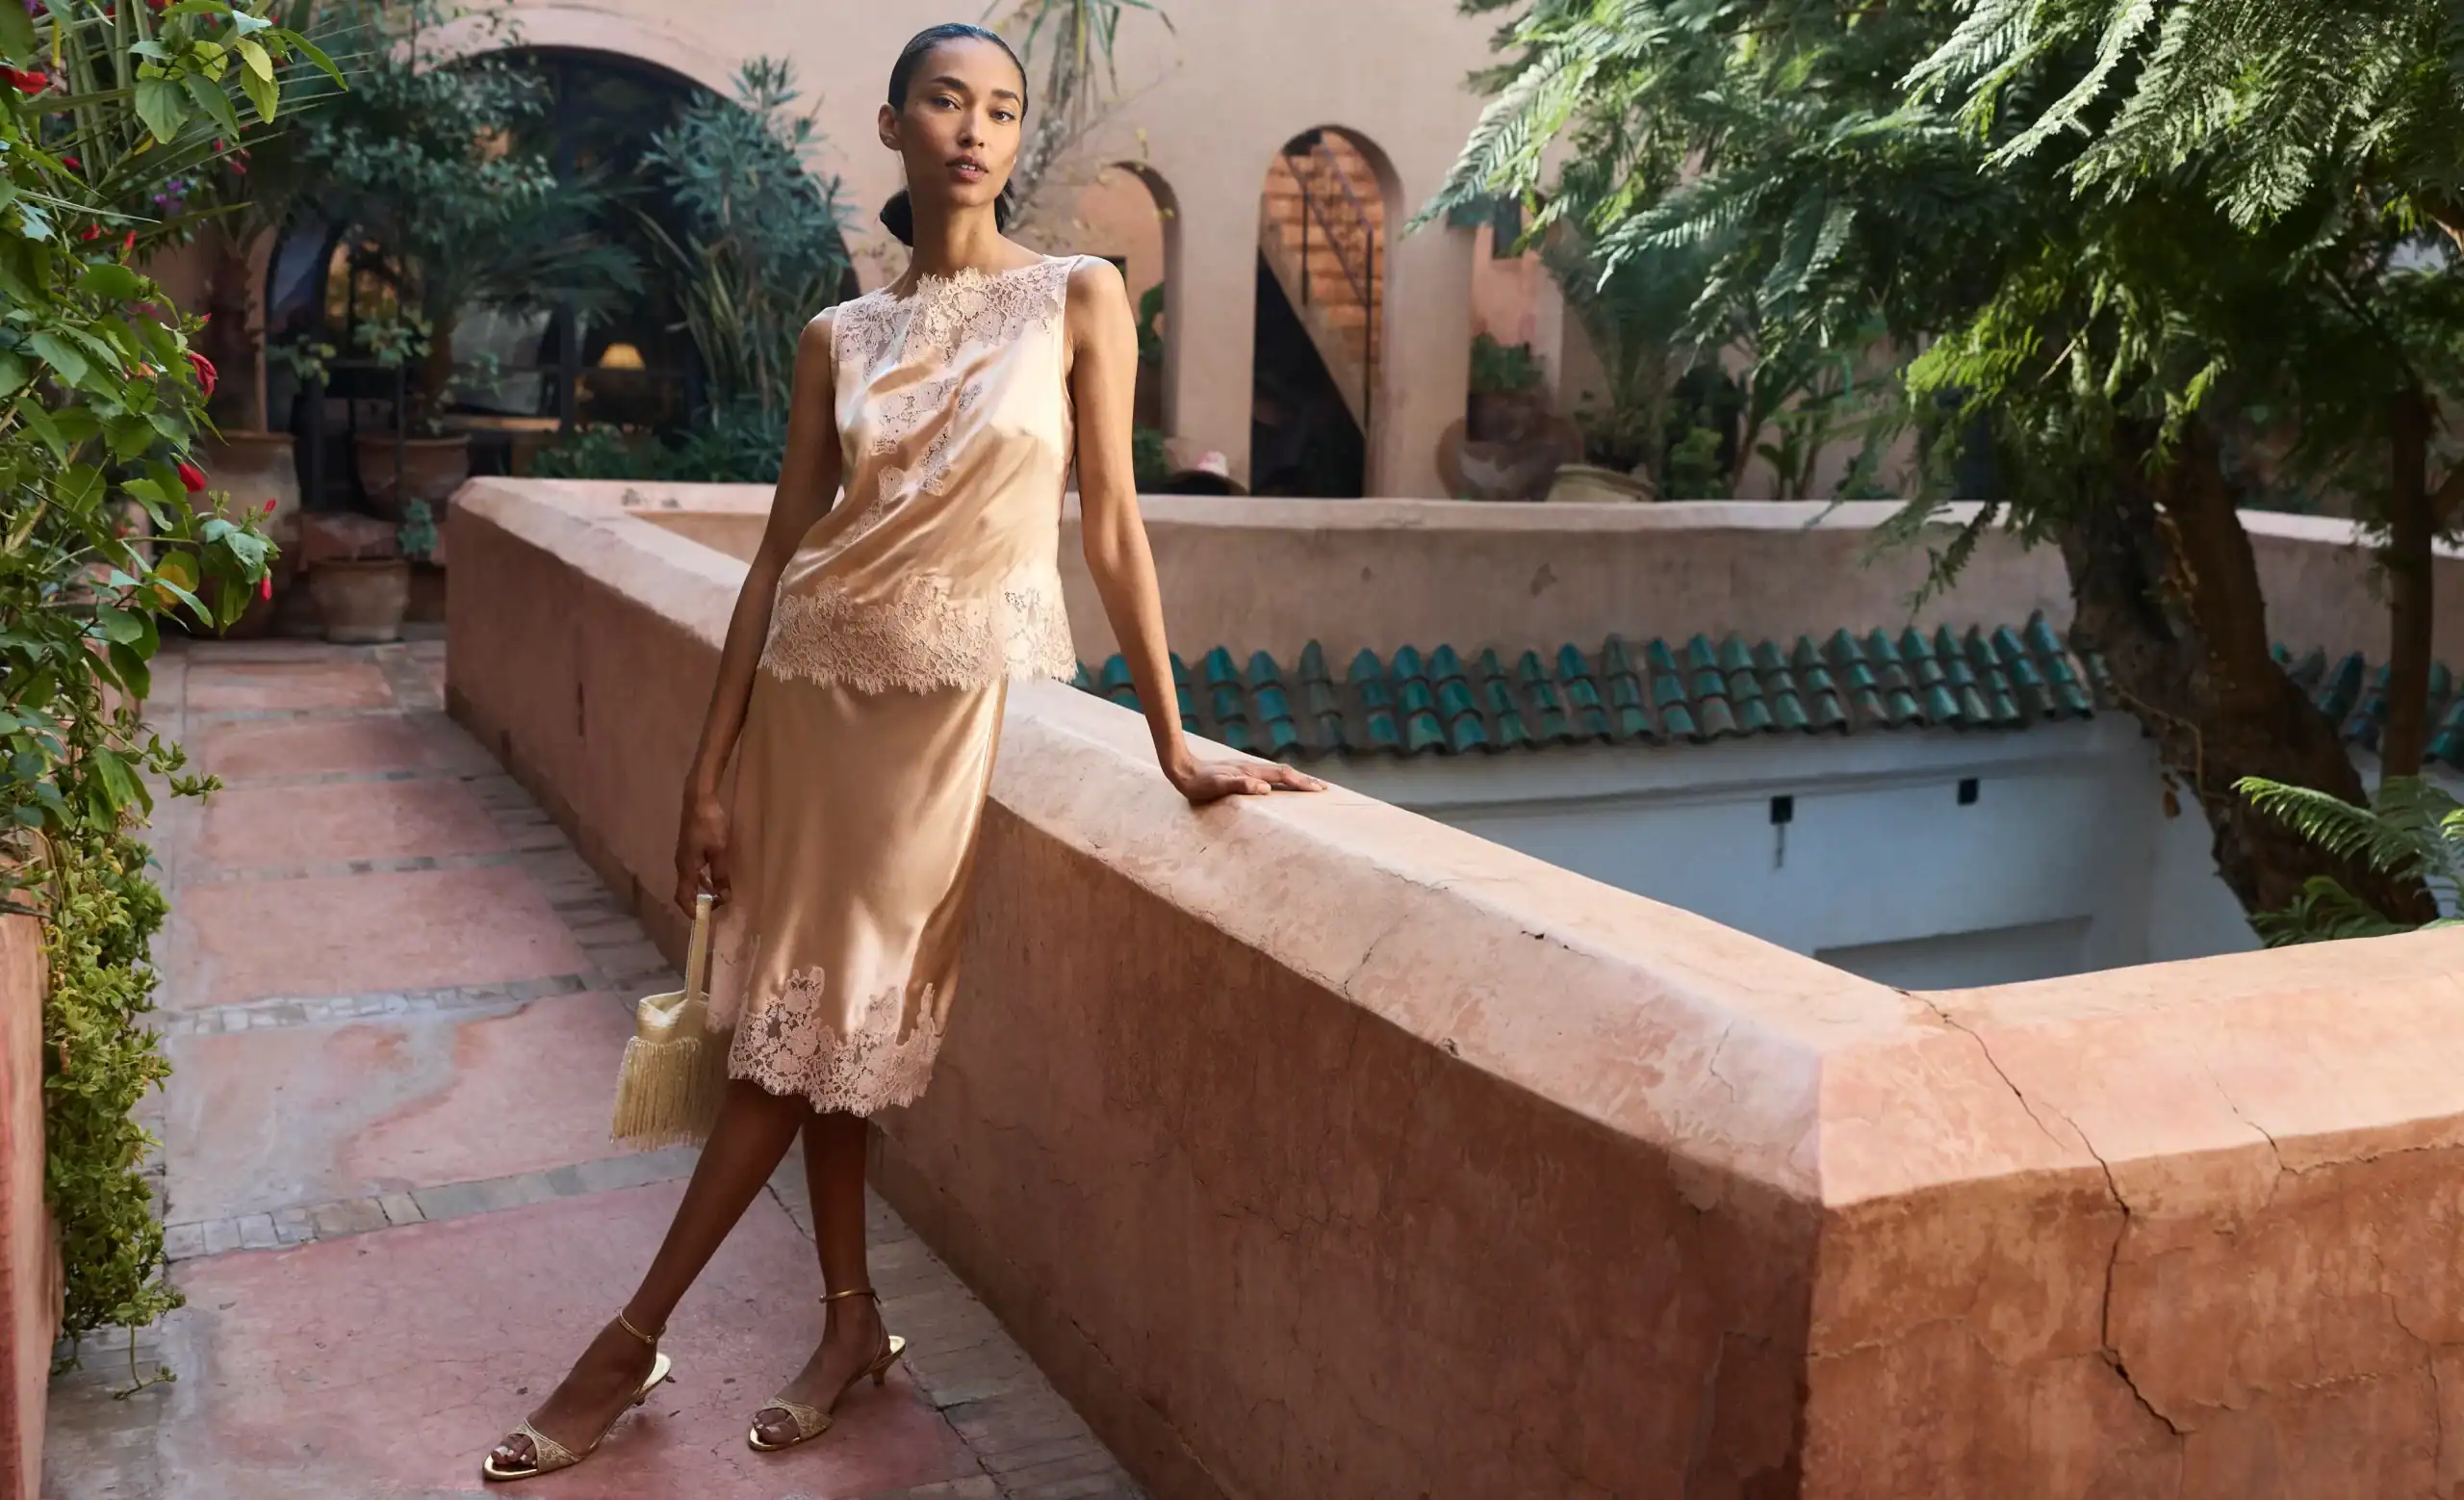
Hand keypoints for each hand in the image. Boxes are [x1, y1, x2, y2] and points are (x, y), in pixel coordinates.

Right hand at [674, 791, 731, 915]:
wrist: (698, 798)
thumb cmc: (709, 824)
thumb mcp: (719, 851)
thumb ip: (721, 874)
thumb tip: (724, 897)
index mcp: (686, 867)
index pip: (683, 897)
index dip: (691, 910)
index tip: (705, 918)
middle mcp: (681, 864)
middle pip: (685, 890)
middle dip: (699, 902)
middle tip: (718, 907)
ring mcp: (684, 855)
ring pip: (690, 880)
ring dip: (703, 890)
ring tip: (720, 895)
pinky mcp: (689, 847)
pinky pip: (694, 870)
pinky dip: (703, 878)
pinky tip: (716, 876)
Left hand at [1168, 755, 1327, 805]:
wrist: (1183, 769)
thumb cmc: (1199, 783)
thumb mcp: (1218, 786)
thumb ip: (1241, 785)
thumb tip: (1266, 788)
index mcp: (1251, 772)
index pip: (1283, 776)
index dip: (1302, 783)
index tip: (1319, 789)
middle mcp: (1252, 768)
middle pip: (1285, 772)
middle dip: (1305, 780)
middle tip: (1323, 788)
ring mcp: (1247, 769)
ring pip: (1278, 772)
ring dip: (1295, 778)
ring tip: (1309, 785)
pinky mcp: (1241, 773)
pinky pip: (1268, 775)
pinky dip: (1281, 779)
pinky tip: (1280, 784)